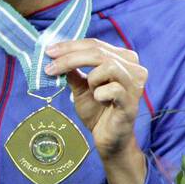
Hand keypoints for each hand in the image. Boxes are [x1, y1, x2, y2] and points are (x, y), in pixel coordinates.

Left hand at [45, 39, 147, 159]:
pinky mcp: (132, 102)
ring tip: (90, 91)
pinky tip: (100, 101)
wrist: (108, 138)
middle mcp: (134, 69)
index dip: (71, 46)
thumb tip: (54, 55)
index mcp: (124, 60)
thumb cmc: (98, 111)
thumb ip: (73, 71)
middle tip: (50, 68)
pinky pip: (113, 89)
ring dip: (91, 79)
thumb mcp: (81, 87)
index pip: (96, 45)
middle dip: (71, 58)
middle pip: (100, 52)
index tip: (49, 52)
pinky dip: (100, 93)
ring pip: (109, 66)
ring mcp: (135, 85)